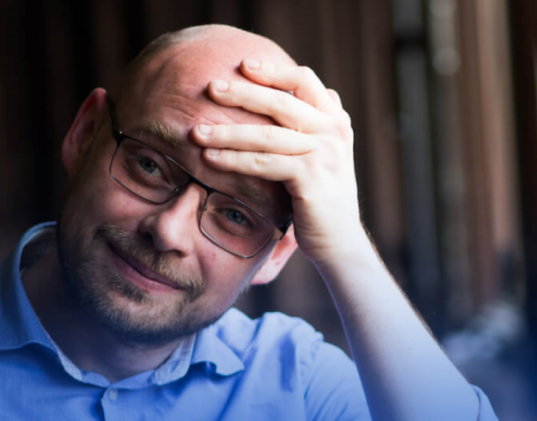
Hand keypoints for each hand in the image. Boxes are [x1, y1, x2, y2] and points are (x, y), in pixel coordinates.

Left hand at [191, 59, 365, 266]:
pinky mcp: (310, 179)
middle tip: (211, 87)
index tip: (243, 65)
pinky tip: (209, 159)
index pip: (305, 82)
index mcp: (336, 120)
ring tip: (196, 132)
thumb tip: (311, 93)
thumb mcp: (325, 154)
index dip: (273, 71)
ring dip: (227, 132)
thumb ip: (316, 124)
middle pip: (281, 103)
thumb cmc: (323, 197)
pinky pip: (263, 164)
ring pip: (266, 136)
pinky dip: (233, 160)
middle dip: (242, 94)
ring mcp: (323, 155)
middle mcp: (333, 132)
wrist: (340, 240)